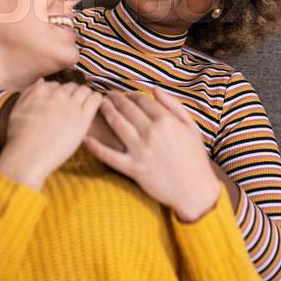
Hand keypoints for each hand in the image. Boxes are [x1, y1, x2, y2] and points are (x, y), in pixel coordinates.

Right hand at [0, 79, 101, 190]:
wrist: (28, 155)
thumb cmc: (19, 137)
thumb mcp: (18, 108)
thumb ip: (30, 92)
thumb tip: (41, 81)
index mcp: (42, 91)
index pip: (56, 85)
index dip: (60, 94)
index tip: (62, 102)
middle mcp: (57, 94)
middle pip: (72, 86)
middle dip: (74, 93)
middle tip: (75, 105)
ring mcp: (71, 105)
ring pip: (85, 90)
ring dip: (86, 96)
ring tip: (86, 106)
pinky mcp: (83, 117)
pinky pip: (96, 99)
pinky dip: (97, 100)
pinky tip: (95, 107)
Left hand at [83, 88, 220, 221]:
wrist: (195, 191)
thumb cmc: (195, 158)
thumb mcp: (191, 127)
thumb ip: (174, 105)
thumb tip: (155, 89)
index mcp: (166, 121)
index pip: (142, 100)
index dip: (131, 95)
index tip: (126, 94)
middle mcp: (151, 133)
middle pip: (127, 109)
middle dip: (116, 99)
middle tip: (108, 95)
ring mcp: (140, 151)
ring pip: (117, 125)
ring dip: (106, 112)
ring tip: (99, 105)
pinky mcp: (133, 168)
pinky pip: (109, 156)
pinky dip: (95, 146)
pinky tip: (85, 138)